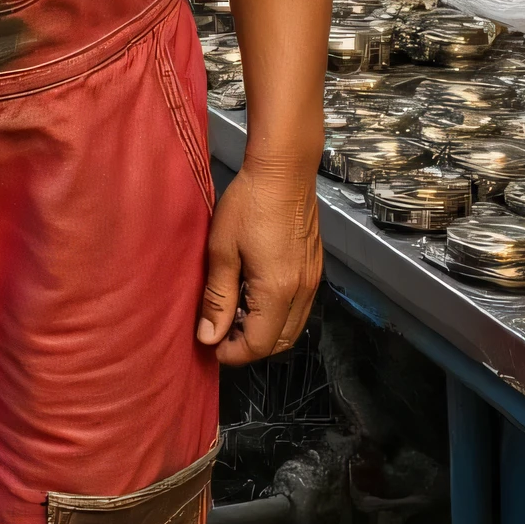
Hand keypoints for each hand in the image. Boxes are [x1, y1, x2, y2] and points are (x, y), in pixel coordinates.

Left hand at [196, 159, 322, 366]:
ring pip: (293, 326)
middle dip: (251, 346)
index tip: (211, 343)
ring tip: (237, 314)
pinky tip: (256, 295)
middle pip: (281, 342)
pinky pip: (300, 308)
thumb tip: (209, 337)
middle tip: (222, 332)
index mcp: (277, 291)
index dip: (234, 353)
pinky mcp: (315, 268)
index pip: (260, 344)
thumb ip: (218, 298)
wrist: (285, 170)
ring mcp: (313, 280)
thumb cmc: (248, 205)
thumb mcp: (222, 251)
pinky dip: (279, 315)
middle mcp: (302, 292)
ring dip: (266, 331)